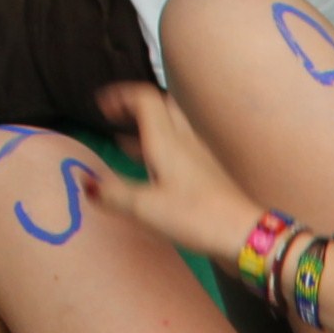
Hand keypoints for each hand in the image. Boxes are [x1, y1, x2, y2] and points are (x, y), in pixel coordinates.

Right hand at [82, 82, 265, 268]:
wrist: (247, 236)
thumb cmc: (196, 217)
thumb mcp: (146, 207)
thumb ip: (113, 194)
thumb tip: (86, 183)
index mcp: (167, 140)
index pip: (145, 98)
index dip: (121, 96)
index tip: (100, 105)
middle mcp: (185, 142)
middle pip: (163, 107)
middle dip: (137, 107)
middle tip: (115, 116)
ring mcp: (199, 159)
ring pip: (172, 130)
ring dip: (148, 130)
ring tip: (123, 141)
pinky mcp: (208, 177)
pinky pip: (180, 152)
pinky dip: (160, 152)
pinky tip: (151, 171)